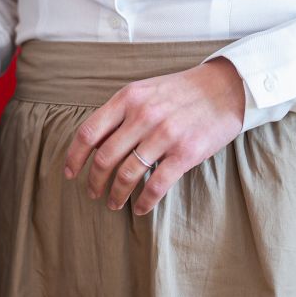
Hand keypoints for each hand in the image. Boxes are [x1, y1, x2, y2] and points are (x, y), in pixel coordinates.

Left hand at [63, 58, 245, 215]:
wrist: (224, 88)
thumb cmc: (180, 92)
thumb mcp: (144, 90)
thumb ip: (120, 113)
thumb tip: (94, 144)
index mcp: (128, 98)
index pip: (89, 132)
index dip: (75, 157)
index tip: (71, 174)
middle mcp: (142, 116)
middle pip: (104, 158)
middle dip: (94, 181)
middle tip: (93, 194)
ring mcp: (164, 135)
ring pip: (127, 174)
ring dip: (116, 195)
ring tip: (115, 204)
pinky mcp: (185, 153)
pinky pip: (156, 185)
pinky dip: (144, 202)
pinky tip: (140, 208)